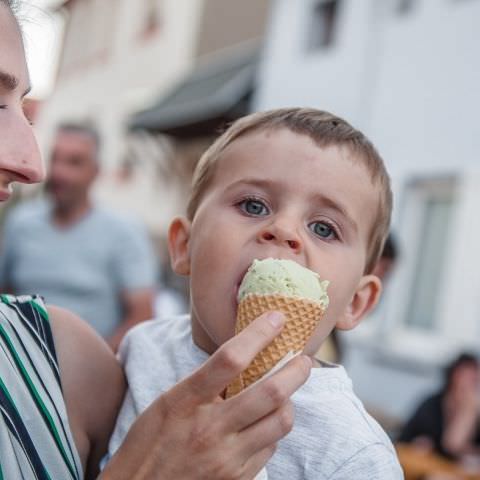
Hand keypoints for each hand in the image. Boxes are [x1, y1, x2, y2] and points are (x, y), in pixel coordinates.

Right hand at [100, 311, 311, 479]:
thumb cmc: (150, 441)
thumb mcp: (169, 402)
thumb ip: (204, 383)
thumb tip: (243, 361)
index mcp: (187, 400)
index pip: (230, 358)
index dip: (258, 333)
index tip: (276, 318)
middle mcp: (210, 429)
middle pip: (271, 392)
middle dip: (296, 370)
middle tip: (304, 359)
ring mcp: (226, 458)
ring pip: (281, 422)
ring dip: (289, 402)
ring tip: (285, 393)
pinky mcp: (237, 479)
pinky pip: (271, 448)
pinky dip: (273, 430)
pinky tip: (264, 423)